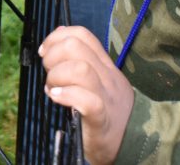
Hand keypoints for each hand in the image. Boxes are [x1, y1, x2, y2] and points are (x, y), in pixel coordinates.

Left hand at [39, 26, 133, 164]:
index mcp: (105, 66)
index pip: (82, 34)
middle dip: (53, 55)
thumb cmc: (108, 112)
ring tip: (52, 88)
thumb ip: (80, 60)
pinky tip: (56, 97)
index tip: (45, 52)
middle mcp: (107, 77)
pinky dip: (66, 95)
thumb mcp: (97, 81)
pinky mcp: (102, 119)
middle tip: (48, 73)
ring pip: (81, 69)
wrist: (134, 145)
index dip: (57, 38)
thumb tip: (58, 36)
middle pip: (76, 47)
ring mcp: (106, 97)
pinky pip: (86, 100)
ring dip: (57, 75)